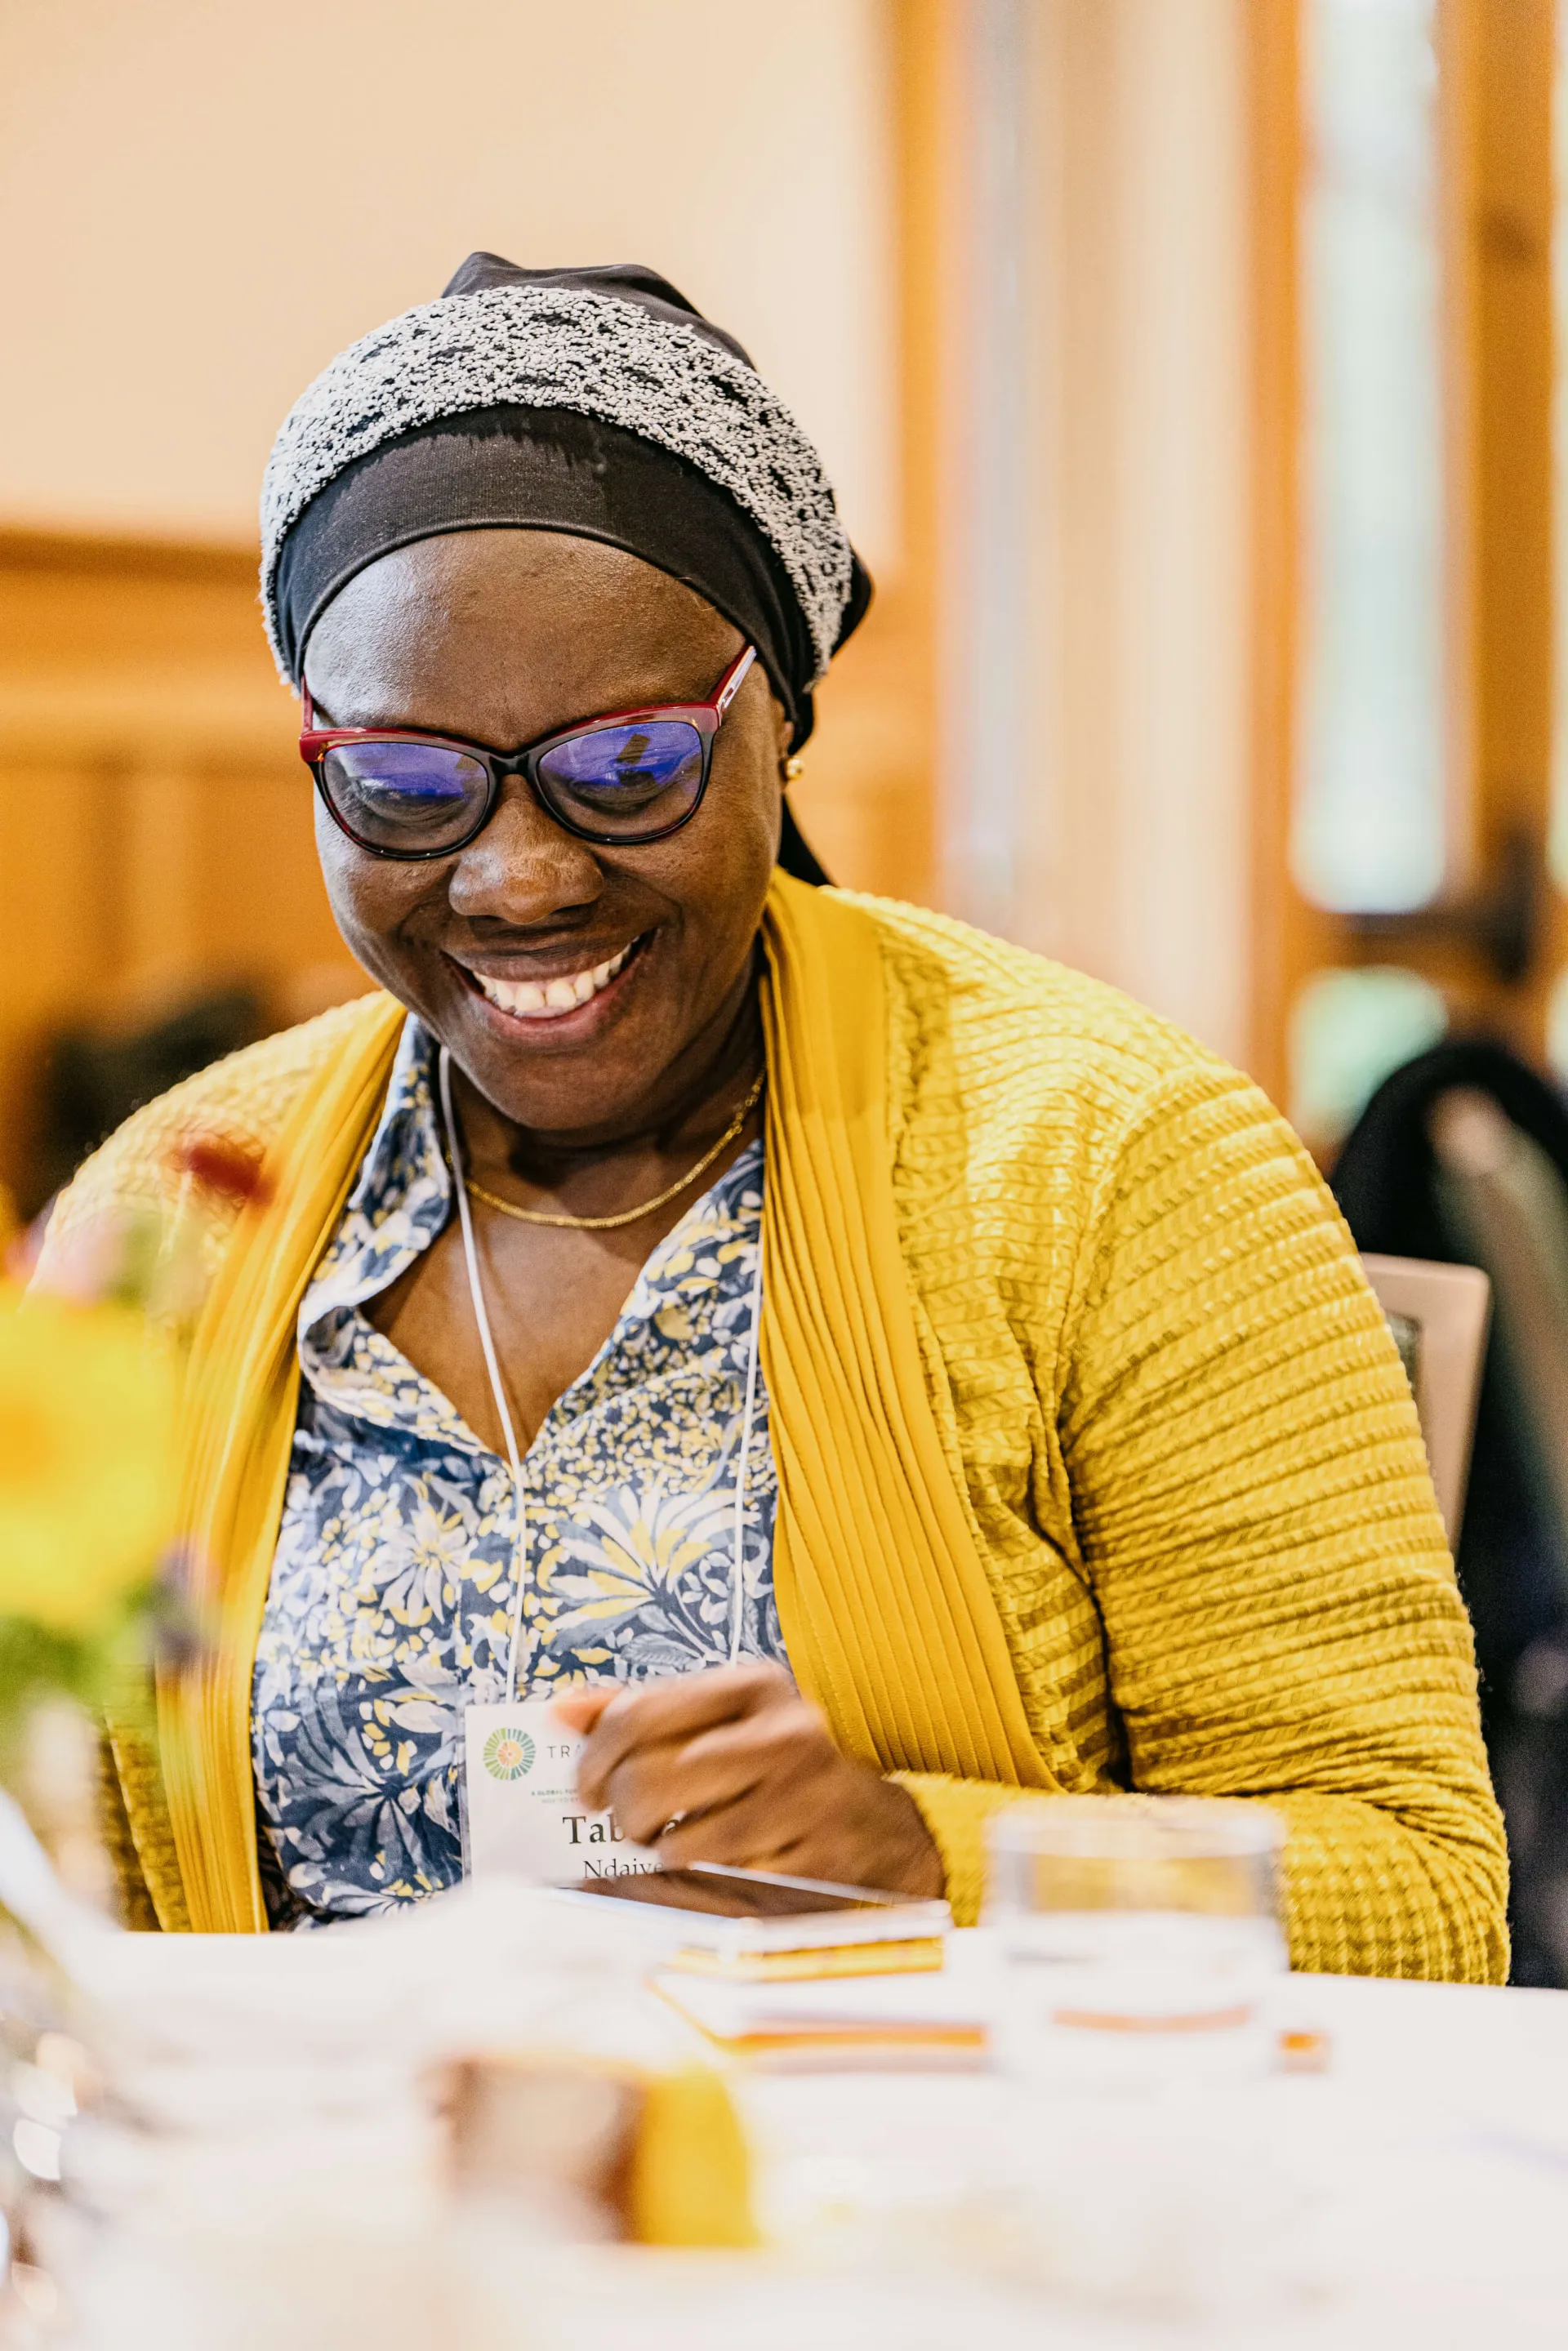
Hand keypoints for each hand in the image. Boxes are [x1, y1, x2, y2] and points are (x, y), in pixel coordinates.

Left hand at [552, 1664, 944, 1898]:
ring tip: (677, 1845)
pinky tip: (718, 1869)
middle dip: (622, 1815)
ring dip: (661, 1858)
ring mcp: (804, 1800)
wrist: (883, 1829)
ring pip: (677, 1845)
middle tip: (633, 1824)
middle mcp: (785, 1734)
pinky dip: (704, 1888)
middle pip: (647, 1781)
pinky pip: (721, 1888)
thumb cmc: (784, 1772)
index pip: (637, 1713)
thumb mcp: (724, 1722)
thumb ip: (643, 1713)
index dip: (592, 1758)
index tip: (586, 1787)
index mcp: (754, 1687)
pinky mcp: (815, 1861)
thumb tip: (561, 1711)